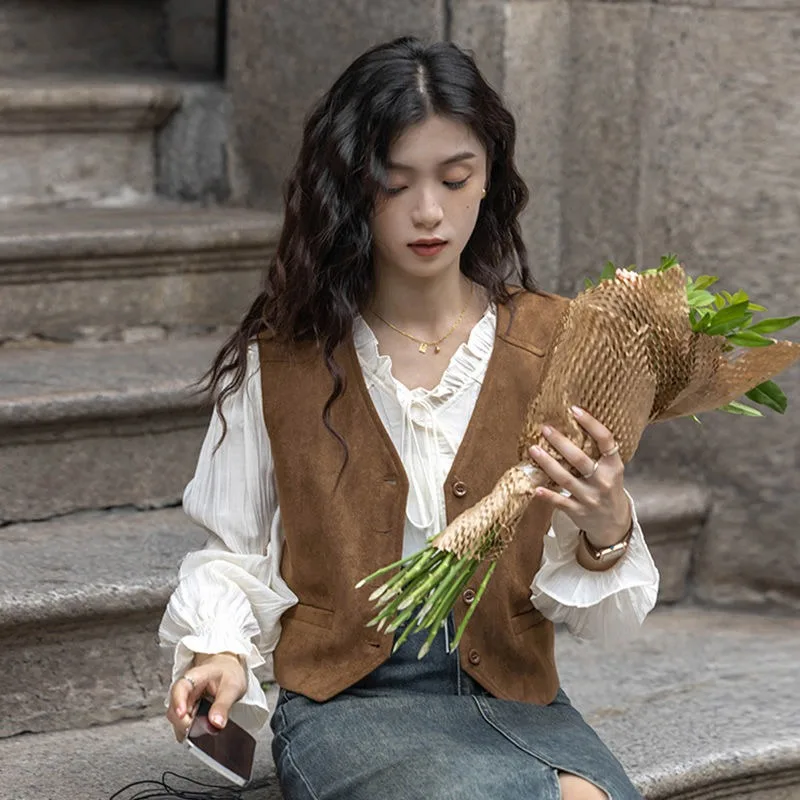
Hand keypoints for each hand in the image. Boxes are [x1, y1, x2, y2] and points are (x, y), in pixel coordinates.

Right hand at [166, 652, 246, 742]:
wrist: (228, 671)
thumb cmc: (228, 674)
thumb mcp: (232, 687)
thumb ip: (223, 705)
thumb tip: (217, 723)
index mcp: (193, 678)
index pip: (179, 688)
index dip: (178, 702)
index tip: (182, 715)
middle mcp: (184, 692)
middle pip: (174, 711)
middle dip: (187, 724)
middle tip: (206, 726)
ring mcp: (183, 704)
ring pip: (177, 722)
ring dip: (190, 729)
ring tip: (209, 725)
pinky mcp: (186, 715)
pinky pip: (183, 727)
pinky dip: (192, 732)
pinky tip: (204, 728)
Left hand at [528, 406, 630, 547]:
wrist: (614, 522)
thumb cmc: (608, 487)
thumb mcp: (612, 469)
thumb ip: (597, 452)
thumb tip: (572, 422)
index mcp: (614, 466)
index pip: (605, 440)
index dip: (591, 424)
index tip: (574, 409)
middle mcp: (603, 481)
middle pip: (580, 459)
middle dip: (561, 443)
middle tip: (545, 429)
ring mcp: (590, 498)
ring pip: (566, 479)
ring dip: (547, 464)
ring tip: (533, 449)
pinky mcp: (578, 512)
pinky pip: (560, 502)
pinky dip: (548, 495)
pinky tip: (535, 487)